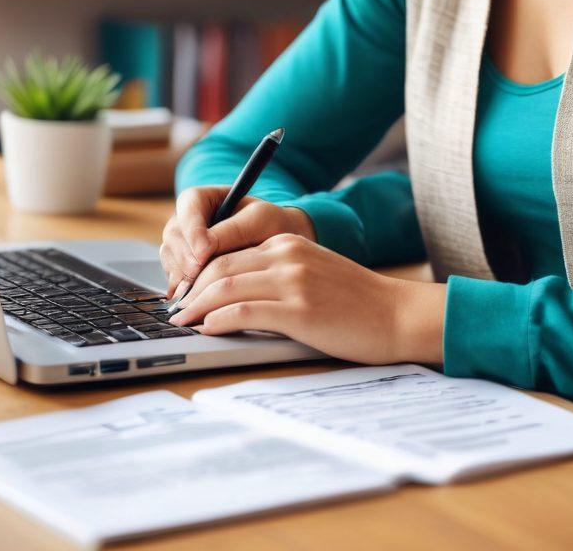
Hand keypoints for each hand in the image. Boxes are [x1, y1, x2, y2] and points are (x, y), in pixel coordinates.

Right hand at [159, 187, 316, 299]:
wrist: (277, 247)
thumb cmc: (270, 226)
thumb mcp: (258, 221)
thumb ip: (232, 230)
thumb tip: (202, 250)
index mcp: (203, 198)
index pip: (189, 205)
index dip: (193, 230)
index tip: (205, 253)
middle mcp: (187, 220)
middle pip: (173, 234)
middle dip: (185, 256)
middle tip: (200, 275)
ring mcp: (182, 244)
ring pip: (169, 257)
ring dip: (182, 274)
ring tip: (200, 290)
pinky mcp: (183, 268)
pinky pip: (173, 276)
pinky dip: (182, 288)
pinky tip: (195, 299)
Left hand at [167, 231, 446, 364]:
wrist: (396, 314)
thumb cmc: (358, 302)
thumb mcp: (315, 273)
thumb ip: (280, 276)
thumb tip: (236, 297)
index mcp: (289, 242)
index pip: (228, 252)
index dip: (200, 274)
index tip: (186, 293)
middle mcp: (287, 254)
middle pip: (220, 266)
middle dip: (191, 290)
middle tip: (176, 311)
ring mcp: (292, 280)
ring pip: (225, 287)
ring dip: (196, 307)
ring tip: (183, 323)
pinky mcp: (297, 310)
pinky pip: (243, 311)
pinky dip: (218, 320)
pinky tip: (208, 330)